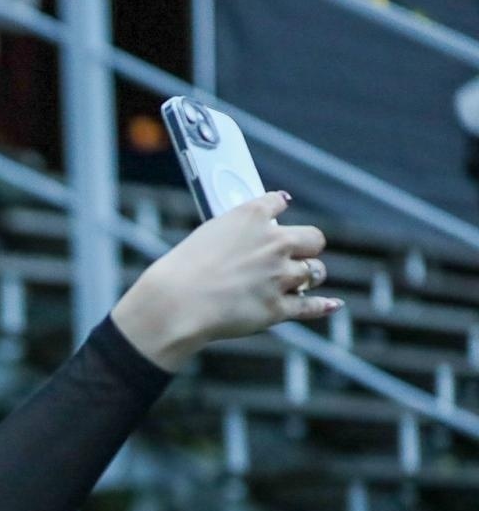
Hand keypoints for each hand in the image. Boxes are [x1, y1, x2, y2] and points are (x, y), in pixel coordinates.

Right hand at [112, 191, 339, 372]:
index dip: (279, 208)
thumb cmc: (181, 270)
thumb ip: (233, 230)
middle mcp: (274, 243)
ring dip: (309, 276)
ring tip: (299, 282)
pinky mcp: (278, 308)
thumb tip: (248, 236)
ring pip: (314, 272)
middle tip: (295, 255)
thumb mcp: (206, 235)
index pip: (278, 202)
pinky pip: (310, 306)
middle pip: (313, 239)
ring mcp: (280, 277)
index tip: (280, 211)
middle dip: (306, 247)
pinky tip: (333, 304)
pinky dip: (323, 306)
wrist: (176, 304)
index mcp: (252, 217)